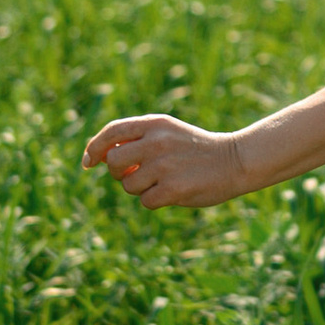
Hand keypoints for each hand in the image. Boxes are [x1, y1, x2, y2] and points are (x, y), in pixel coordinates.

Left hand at [82, 112, 246, 209]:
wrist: (235, 160)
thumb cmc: (196, 148)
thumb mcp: (168, 131)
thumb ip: (138, 138)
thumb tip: (101, 157)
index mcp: (154, 123)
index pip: (111, 132)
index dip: (94, 147)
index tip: (88, 161)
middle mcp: (156, 142)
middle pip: (113, 162)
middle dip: (117, 173)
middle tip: (134, 175)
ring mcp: (164, 166)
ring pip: (128, 185)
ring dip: (140, 189)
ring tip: (164, 181)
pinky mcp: (173, 189)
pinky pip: (145, 201)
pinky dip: (155, 201)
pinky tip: (173, 192)